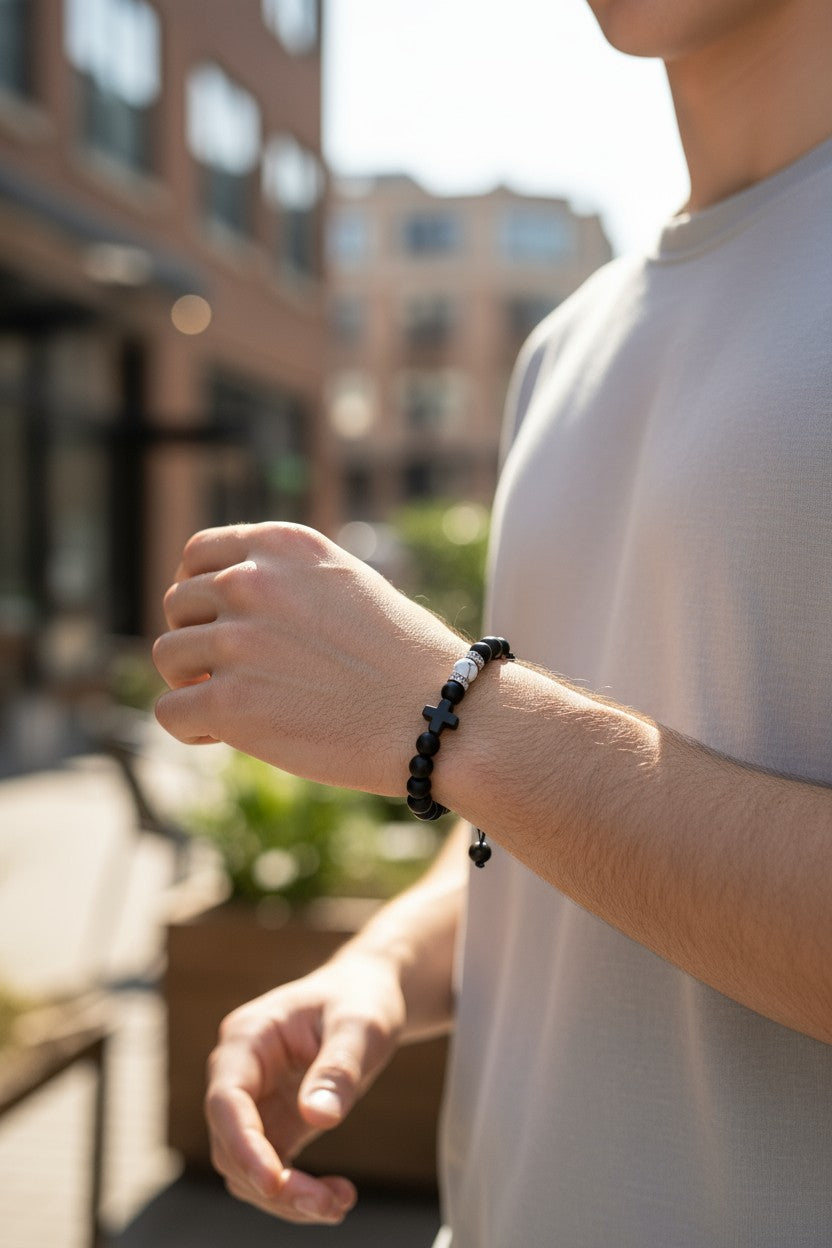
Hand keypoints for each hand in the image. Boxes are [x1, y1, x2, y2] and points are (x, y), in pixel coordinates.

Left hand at [152, 522, 461, 794]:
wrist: (441, 714)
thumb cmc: (406, 660)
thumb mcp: (347, 585)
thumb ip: (288, 582)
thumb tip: (228, 607)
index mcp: (282, 545)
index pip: (198, 554)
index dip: (198, 593)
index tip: (215, 624)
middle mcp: (251, 582)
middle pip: (178, 605)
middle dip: (197, 641)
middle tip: (228, 675)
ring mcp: (236, 641)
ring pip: (167, 657)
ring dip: (189, 684)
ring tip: (229, 708)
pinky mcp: (228, 703)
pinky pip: (170, 712)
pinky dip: (190, 730)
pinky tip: (225, 737)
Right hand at [204, 951, 405, 1223]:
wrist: (367, 993)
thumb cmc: (360, 999)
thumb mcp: (361, 1026)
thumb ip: (338, 1068)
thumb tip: (318, 1119)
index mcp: (248, 1037)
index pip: (226, 1100)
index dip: (243, 1145)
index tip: (274, 1182)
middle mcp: (239, 1071)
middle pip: (231, 1144)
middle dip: (273, 1184)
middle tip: (330, 1206)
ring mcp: (253, 1100)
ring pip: (245, 1168)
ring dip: (286, 1198)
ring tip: (339, 1204)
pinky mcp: (272, 1123)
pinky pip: (270, 1169)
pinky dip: (296, 1192)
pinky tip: (336, 1197)